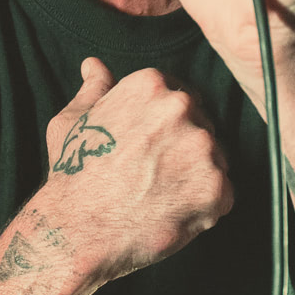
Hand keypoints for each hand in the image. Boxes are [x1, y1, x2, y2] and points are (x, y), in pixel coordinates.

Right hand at [38, 57, 234, 282]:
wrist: (77, 228)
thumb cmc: (73, 174)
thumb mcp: (72, 120)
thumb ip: (94, 89)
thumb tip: (94, 66)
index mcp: (151, 85)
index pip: (180, 97)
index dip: (167, 127)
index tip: (152, 147)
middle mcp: (182, 108)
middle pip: (201, 126)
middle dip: (183, 150)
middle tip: (153, 175)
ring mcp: (203, 148)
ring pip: (214, 159)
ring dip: (195, 177)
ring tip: (160, 195)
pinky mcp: (216, 187)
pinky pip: (223, 194)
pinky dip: (204, 206)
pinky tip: (172, 212)